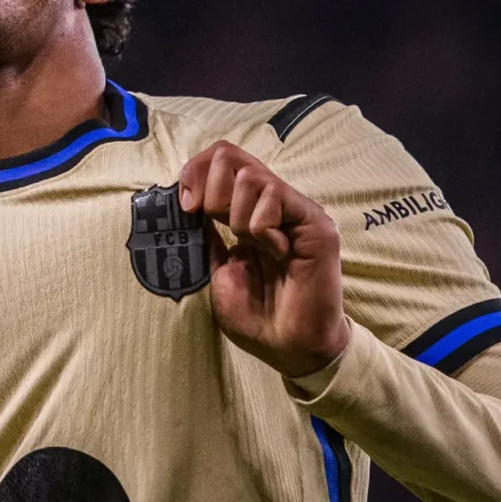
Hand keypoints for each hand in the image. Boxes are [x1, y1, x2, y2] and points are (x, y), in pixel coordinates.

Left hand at [177, 142, 349, 377]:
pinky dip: (260, 227)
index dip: (194, 173)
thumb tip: (188, 201)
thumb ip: (207, 235)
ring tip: (255, 248)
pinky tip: (276, 253)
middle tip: (218, 225)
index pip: (220, 159)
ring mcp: (295, 209)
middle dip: (210, 189)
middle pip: (231, 154)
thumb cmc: (257, 317)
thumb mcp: (218, 270)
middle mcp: (273, 203)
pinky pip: (275, 198)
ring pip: (250, 176)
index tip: (186, 208)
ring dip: (237, 216)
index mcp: (249, 210)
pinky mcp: (314, 221)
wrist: (289, 347)